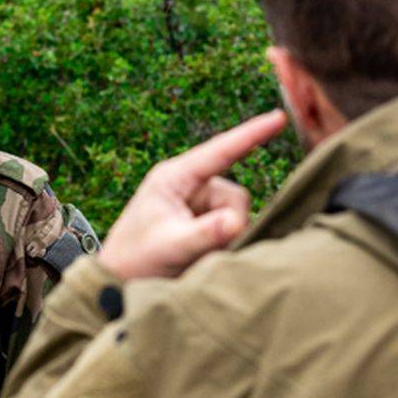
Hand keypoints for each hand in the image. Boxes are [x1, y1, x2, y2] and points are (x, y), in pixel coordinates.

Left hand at [97, 110, 285, 280]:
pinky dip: (223, 242)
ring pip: (236, 214)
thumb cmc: (137, 259)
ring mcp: (197, 201)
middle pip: (235, 196)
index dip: (252, 133)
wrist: (119, 280)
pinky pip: (231, 226)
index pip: (220, 151)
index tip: (278, 117)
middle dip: (229, 224)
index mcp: (174, 177)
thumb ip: (205, 233)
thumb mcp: (170, 246)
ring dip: (225, 236)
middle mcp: (188, 184)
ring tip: (195, 254)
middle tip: (203, 249)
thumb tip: (237, 222)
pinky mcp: (202, 218)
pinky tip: (200, 253)